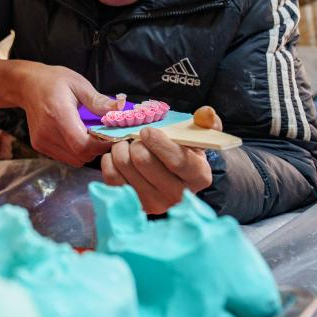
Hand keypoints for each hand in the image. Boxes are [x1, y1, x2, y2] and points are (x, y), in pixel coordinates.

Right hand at [17, 64, 118, 166]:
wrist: (26, 85)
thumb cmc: (54, 81)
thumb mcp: (78, 84)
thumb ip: (98, 101)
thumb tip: (119, 110)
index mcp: (58, 115)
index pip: (82, 145)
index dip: (100, 145)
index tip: (111, 136)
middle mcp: (48, 132)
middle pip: (80, 155)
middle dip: (97, 148)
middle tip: (103, 135)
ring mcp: (42, 141)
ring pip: (74, 160)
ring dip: (87, 152)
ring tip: (90, 135)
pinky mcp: (39, 145)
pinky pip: (65, 157)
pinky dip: (75, 152)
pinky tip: (76, 136)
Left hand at [100, 109, 223, 214]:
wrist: (174, 175)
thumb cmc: (185, 151)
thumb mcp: (197, 135)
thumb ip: (204, 122)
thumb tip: (206, 112)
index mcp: (199, 176)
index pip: (178, 161)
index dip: (158, 143)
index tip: (147, 131)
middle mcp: (178, 195)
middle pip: (144, 161)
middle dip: (136, 142)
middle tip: (137, 137)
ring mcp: (155, 204)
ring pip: (124, 166)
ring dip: (121, 148)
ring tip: (127, 144)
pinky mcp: (133, 204)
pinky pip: (111, 177)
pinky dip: (110, 161)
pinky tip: (119, 156)